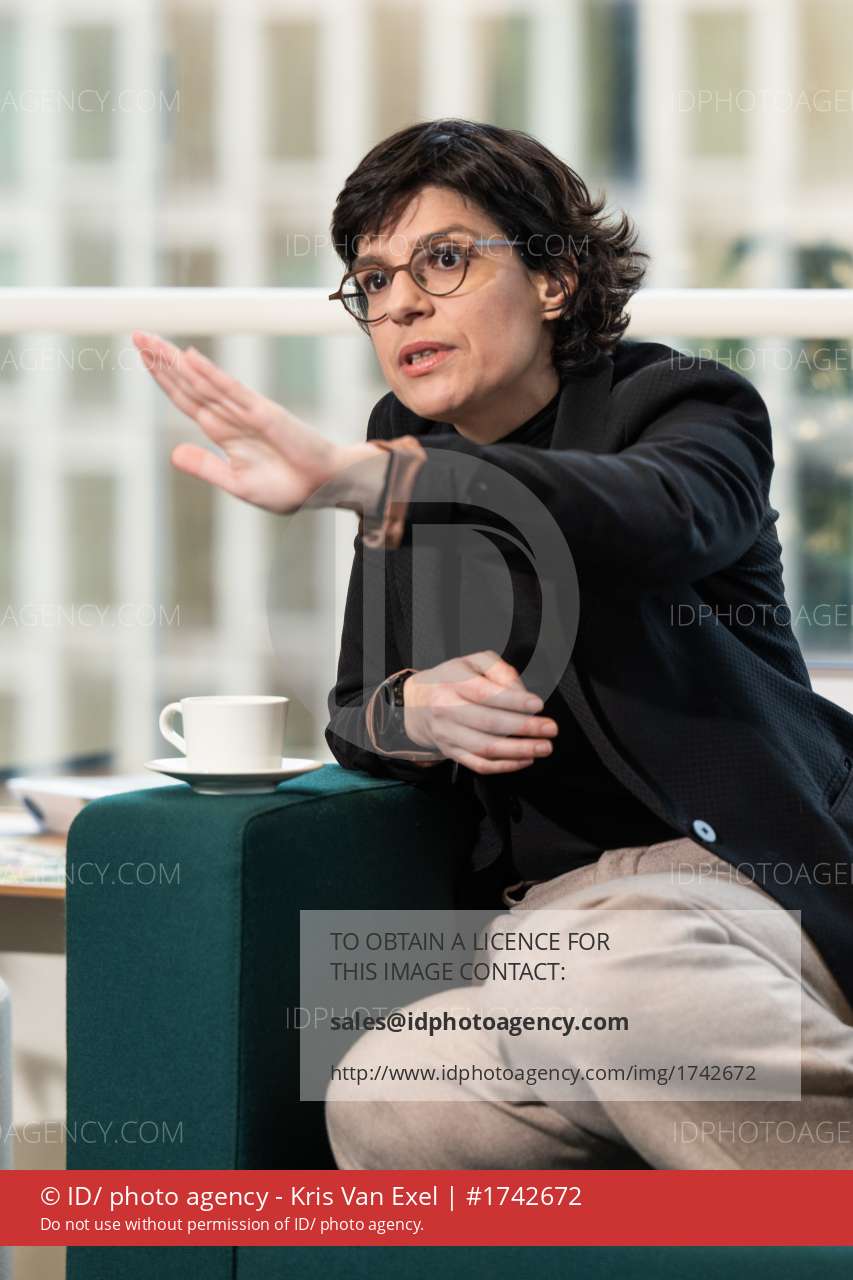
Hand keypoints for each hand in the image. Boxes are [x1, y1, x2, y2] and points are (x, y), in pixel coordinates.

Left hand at [132, 330, 352, 513]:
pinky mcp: (264, 412)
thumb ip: (207, 467)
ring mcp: (245, 411)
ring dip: (176, 361)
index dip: (164, 379)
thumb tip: (173, 454)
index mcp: (223, 432)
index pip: (186, 399)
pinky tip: (189, 358)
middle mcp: (230, 416)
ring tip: (151, 341)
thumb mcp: (237, 483)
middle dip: (162, 361)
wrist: (322, 488)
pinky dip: (210, 374)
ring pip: (204, 381)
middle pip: (189, 383)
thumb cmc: (286, 487)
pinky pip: (231, 390)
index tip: (142, 359)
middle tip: (137, 335)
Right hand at [402, 650, 557, 774]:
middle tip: (550, 728)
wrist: (417, 704)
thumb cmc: (451, 680)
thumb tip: (520, 692)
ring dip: (518, 750)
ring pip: (485, 748)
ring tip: (543, 747)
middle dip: (523, 727)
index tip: (538, 704)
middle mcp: (447, 710)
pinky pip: (479, 764)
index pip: (484, 693)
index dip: (513, 700)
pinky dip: (504, 766)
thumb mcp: (472, 662)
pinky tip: (524, 759)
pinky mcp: (452, 753)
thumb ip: (499, 670)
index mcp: (453, 683)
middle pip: (487, 722)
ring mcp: (448, 735)